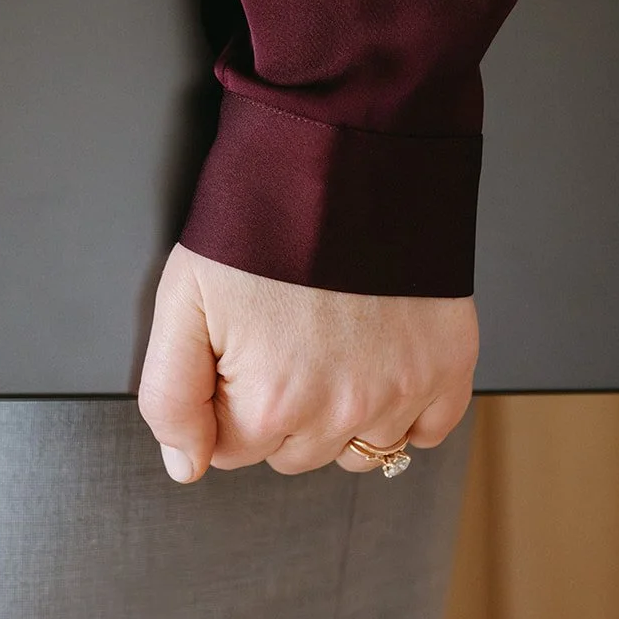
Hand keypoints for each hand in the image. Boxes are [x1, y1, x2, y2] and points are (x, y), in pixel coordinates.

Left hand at [136, 242, 476, 481]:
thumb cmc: (264, 218)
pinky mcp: (448, 366)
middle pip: (296, 455)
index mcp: (270, 404)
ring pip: (360, 450)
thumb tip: (188, 465)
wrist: (345, 154)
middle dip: (282, 410)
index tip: (239, 349)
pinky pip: (428, 430)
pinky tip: (381, 361)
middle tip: (282, 337)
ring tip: (331, 344)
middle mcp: (340, 413)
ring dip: (342, 414)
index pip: (234, 450)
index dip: (229, 398)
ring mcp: (400, 393)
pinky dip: (407, 410)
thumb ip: (171, 396)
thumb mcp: (182, 299)